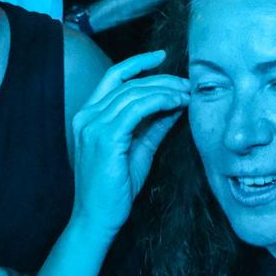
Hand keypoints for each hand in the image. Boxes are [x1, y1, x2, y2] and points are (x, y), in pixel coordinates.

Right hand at [68, 51, 187, 240]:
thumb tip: (175, 103)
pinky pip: (136, 108)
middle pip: (129, 83)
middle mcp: (87, 116)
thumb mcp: (138, 149)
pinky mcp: (104, 138)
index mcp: (89, 115)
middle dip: (162, 79)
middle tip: (188, 83)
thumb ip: (153, 125)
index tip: (161, 57)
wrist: (98, 218)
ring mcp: (93, 125)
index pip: (113, 77)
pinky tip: (176, 103)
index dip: (137, 62)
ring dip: (166, 89)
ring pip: (135, 93)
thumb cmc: (115, 188)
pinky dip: (159, 101)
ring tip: (188, 94)